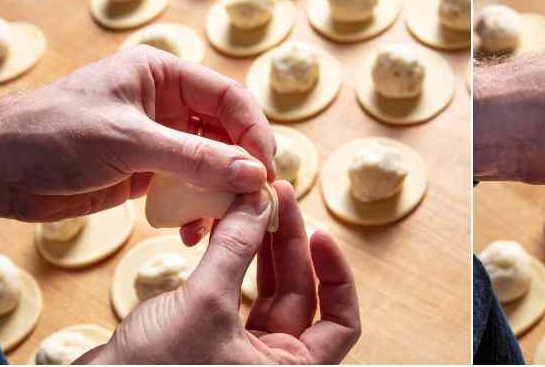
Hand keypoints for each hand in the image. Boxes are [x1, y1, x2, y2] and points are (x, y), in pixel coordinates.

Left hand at [0, 47, 272, 230]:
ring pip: (207, 162)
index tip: (267, 166)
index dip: (253, 130)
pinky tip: (191, 230)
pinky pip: (183, 188)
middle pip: (224, 131)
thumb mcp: (129, 142)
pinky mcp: (142, 173)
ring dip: (218, 191)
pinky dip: (193, 208)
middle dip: (241, 164)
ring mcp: (155, 139)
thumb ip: (193, 158)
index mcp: (163, 75)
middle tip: (257, 197)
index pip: (227, 97)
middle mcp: (165, 103)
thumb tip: (253, 172)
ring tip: (224, 219)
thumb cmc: (51, 133)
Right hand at [91, 182, 359, 364]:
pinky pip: (232, 295)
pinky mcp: (207, 344)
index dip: (338, 277)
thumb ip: (235, 249)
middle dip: (288, 243)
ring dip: (259, 246)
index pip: (341, 323)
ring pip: (266, 292)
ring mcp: (237, 356)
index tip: (320, 234)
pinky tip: (222, 227)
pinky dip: (230, 262)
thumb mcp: (202, 305)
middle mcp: (268, 365)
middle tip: (273, 195)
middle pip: (299, 296)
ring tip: (249, 201)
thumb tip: (260, 199)